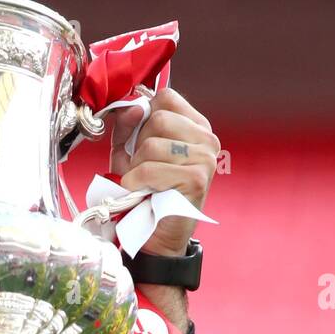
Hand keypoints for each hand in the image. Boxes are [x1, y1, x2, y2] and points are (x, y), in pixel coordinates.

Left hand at [108, 87, 219, 255]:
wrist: (156, 236)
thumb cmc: (144, 193)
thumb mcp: (129, 154)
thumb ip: (127, 126)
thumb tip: (132, 106)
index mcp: (195, 127)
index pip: (166, 97)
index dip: (142, 116)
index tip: (136, 141)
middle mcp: (207, 138)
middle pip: (157, 119)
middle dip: (137, 147)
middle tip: (140, 170)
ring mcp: (206, 158)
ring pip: (152, 144)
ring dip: (135, 168)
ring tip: (142, 183)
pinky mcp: (197, 179)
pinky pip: (151, 169)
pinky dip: (136, 182)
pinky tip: (142, 193)